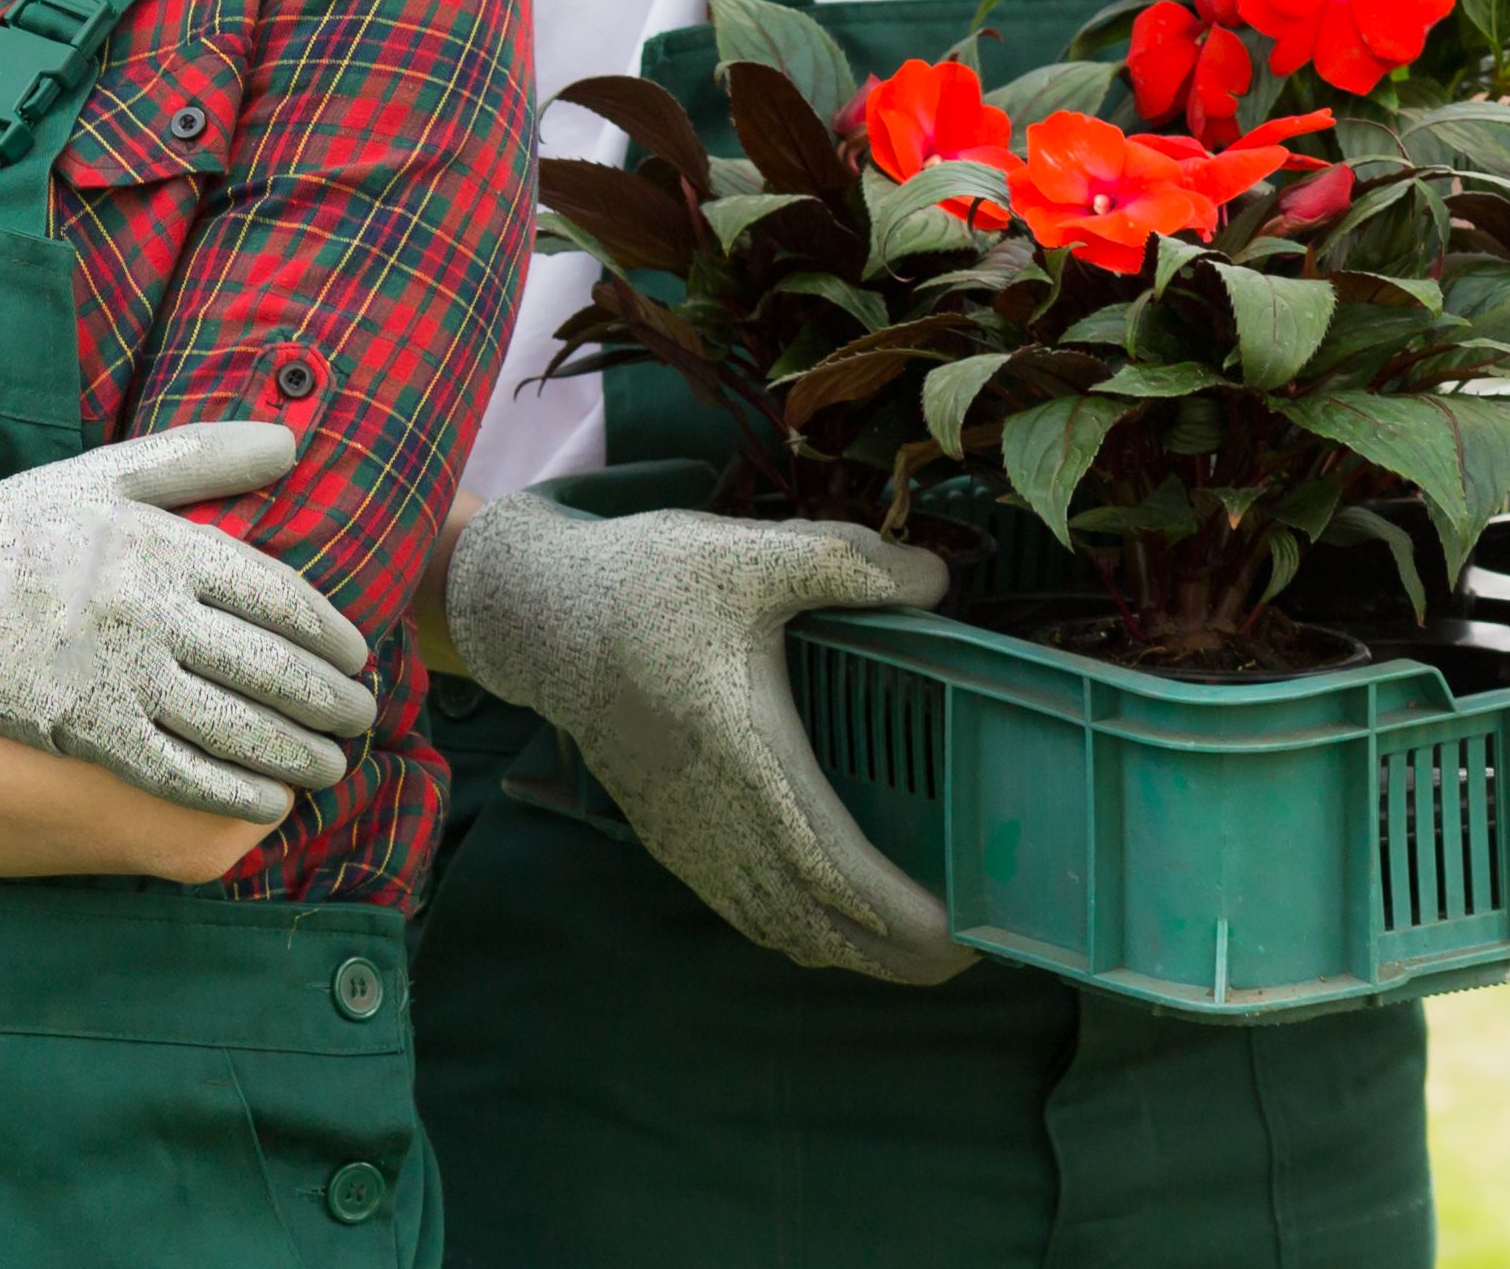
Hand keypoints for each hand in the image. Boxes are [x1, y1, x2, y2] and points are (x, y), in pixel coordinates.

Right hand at [0, 421, 384, 823]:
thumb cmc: (17, 528)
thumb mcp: (104, 475)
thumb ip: (201, 456)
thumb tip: (292, 441)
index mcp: (160, 544)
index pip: (278, 597)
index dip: (330, 635)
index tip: (357, 657)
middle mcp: (147, 609)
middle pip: (272, 670)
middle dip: (332, 704)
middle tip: (362, 719)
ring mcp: (116, 673)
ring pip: (237, 729)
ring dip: (299, 757)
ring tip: (329, 766)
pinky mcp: (84, 729)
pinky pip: (180, 773)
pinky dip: (235, 792)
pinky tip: (268, 800)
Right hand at [443, 492, 968, 985]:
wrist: (540, 616)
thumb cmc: (645, 586)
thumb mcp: (746, 551)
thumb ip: (846, 561)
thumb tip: (935, 581)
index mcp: (749, 756)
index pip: (835, 871)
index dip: (906, 917)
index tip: (968, 929)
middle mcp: (719, 815)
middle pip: (820, 928)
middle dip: (902, 958)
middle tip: (969, 950)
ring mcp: (690, 836)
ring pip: (784, 931)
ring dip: (856, 955)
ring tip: (918, 949)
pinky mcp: (670, 837)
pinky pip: (749, 915)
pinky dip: (804, 935)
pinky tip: (833, 922)